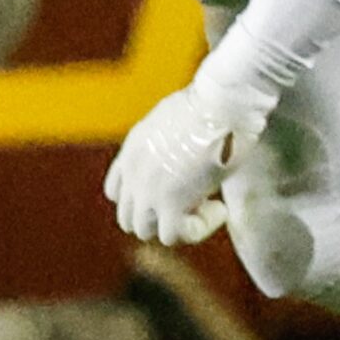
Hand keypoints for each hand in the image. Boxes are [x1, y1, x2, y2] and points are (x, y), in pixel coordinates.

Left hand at [104, 62, 278, 245]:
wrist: (222, 103)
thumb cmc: (211, 106)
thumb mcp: (175, 121)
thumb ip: (169, 143)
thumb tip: (185, 155)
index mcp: (132, 151)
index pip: (116, 193)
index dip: (144, 200)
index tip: (176, 191)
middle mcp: (134, 172)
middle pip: (130, 218)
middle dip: (162, 217)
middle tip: (195, 201)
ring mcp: (148, 190)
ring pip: (148, 231)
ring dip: (179, 224)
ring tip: (210, 203)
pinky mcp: (171, 203)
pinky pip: (175, 236)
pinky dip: (199, 228)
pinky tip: (220, 208)